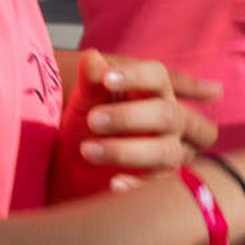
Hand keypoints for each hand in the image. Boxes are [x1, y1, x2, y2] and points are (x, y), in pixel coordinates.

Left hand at [60, 52, 220, 195]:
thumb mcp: (84, 102)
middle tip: (93, 120)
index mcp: (154, 91)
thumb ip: (90, 82)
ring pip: (168, 151)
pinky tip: (112, 183)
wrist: (74, 167)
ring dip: (128, 150)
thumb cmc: (86, 123)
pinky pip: (162, 185)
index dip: (137, 76)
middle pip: (170, 114)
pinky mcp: (161, 181)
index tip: (106, 78)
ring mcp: (170, 151)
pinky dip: (139, 185)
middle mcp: (170, 120)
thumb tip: (91, 58)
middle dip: (130, 117)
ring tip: (88, 150)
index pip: (159, 76)